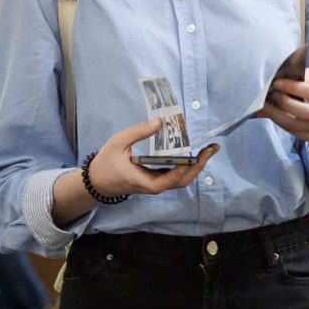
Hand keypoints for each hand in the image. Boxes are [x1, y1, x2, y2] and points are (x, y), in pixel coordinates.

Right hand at [91, 119, 219, 197]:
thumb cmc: (105, 163)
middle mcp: (154, 185)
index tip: (197, 153)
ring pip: (181, 180)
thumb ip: (138, 132)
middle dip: (199, 165)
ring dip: (197, 166)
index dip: (186, 168)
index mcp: (144, 180)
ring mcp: (156, 184)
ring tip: (208, 150)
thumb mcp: (117, 143)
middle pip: (182, 181)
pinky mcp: (156, 180)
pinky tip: (194, 153)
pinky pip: (176, 175)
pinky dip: (187, 165)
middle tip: (212, 148)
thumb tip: (159, 122)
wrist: (96, 182)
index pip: (170, 179)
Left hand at [259, 67, 308, 164]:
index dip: (292, 87)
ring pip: (296, 125)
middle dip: (284, 103)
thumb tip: (277, 80)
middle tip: (271, 95)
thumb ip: (299, 77)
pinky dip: (280, 123)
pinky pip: (294, 132)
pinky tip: (273, 115)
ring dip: (277, 115)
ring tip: (266, 106)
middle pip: (305, 111)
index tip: (276, 83)